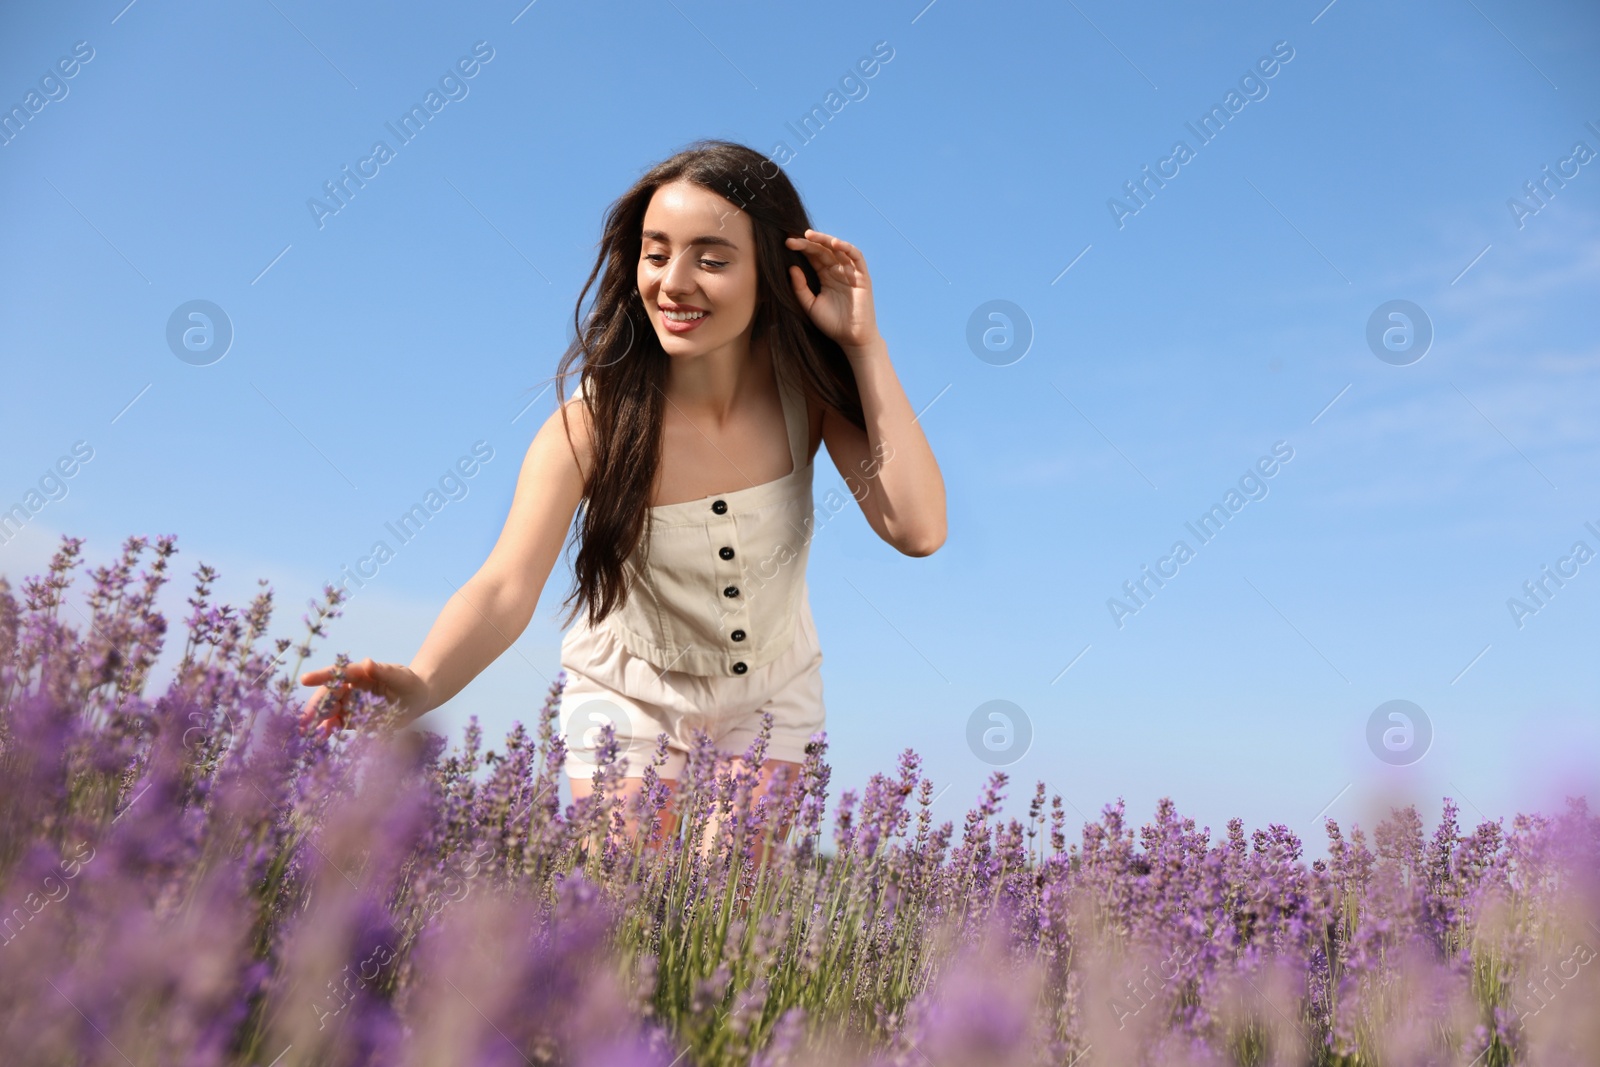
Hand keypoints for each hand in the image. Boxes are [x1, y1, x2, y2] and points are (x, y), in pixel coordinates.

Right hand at [297, 658, 429, 739]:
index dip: (321, 676)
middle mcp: (351, 687)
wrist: (417, 700)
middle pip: (328, 694)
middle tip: (304, 720)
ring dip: (317, 719)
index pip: (338, 673)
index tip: (305, 680)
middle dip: (316, 706)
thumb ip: (384, 672)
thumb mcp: (401, 677)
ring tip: (308, 731)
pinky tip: (321, 736)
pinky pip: (336, 723)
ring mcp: (349, 703)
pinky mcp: (352, 718)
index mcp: (360, 673)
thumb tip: (366, 662)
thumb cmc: (410, 684)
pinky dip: (327, 729)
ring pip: (328, 709)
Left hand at [785, 229, 881, 352]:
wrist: (851, 338)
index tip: (786, 243)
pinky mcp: (862, 277)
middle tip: (792, 239)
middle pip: (823, 250)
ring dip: (825, 240)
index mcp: (825, 276)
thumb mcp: (810, 306)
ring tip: (810, 235)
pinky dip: (847, 248)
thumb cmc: (832, 324)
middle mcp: (838, 271)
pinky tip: (835, 243)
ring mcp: (851, 272)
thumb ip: (800, 288)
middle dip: (808, 243)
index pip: (812, 256)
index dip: (801, 248)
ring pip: (838, 249)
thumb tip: (791, 268)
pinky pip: (856, 257)